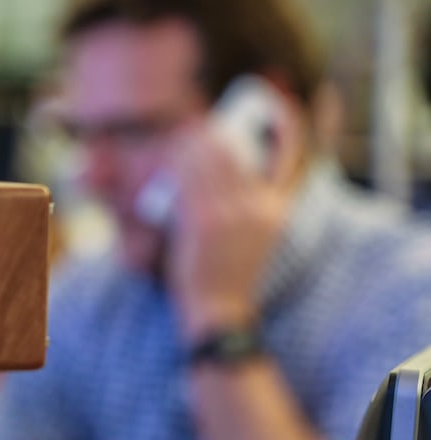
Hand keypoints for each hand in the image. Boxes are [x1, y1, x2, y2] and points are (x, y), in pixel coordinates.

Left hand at [167, 112, 301, 342]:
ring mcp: (233, 213)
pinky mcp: (205, 221)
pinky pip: (191, 179)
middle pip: (241, 152)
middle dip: (218, 134)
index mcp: (279, 210)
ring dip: (195, 143)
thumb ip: (253, 205)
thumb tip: (234, 172)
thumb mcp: (258, 238)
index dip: (288, 126)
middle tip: (201, 127)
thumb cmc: (231, 275)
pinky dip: (180, 162)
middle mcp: (261, 207)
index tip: (277, 106)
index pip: (293, 157)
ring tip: (182, 137)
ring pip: (213, 160)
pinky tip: (172, 154)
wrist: (220, 313)